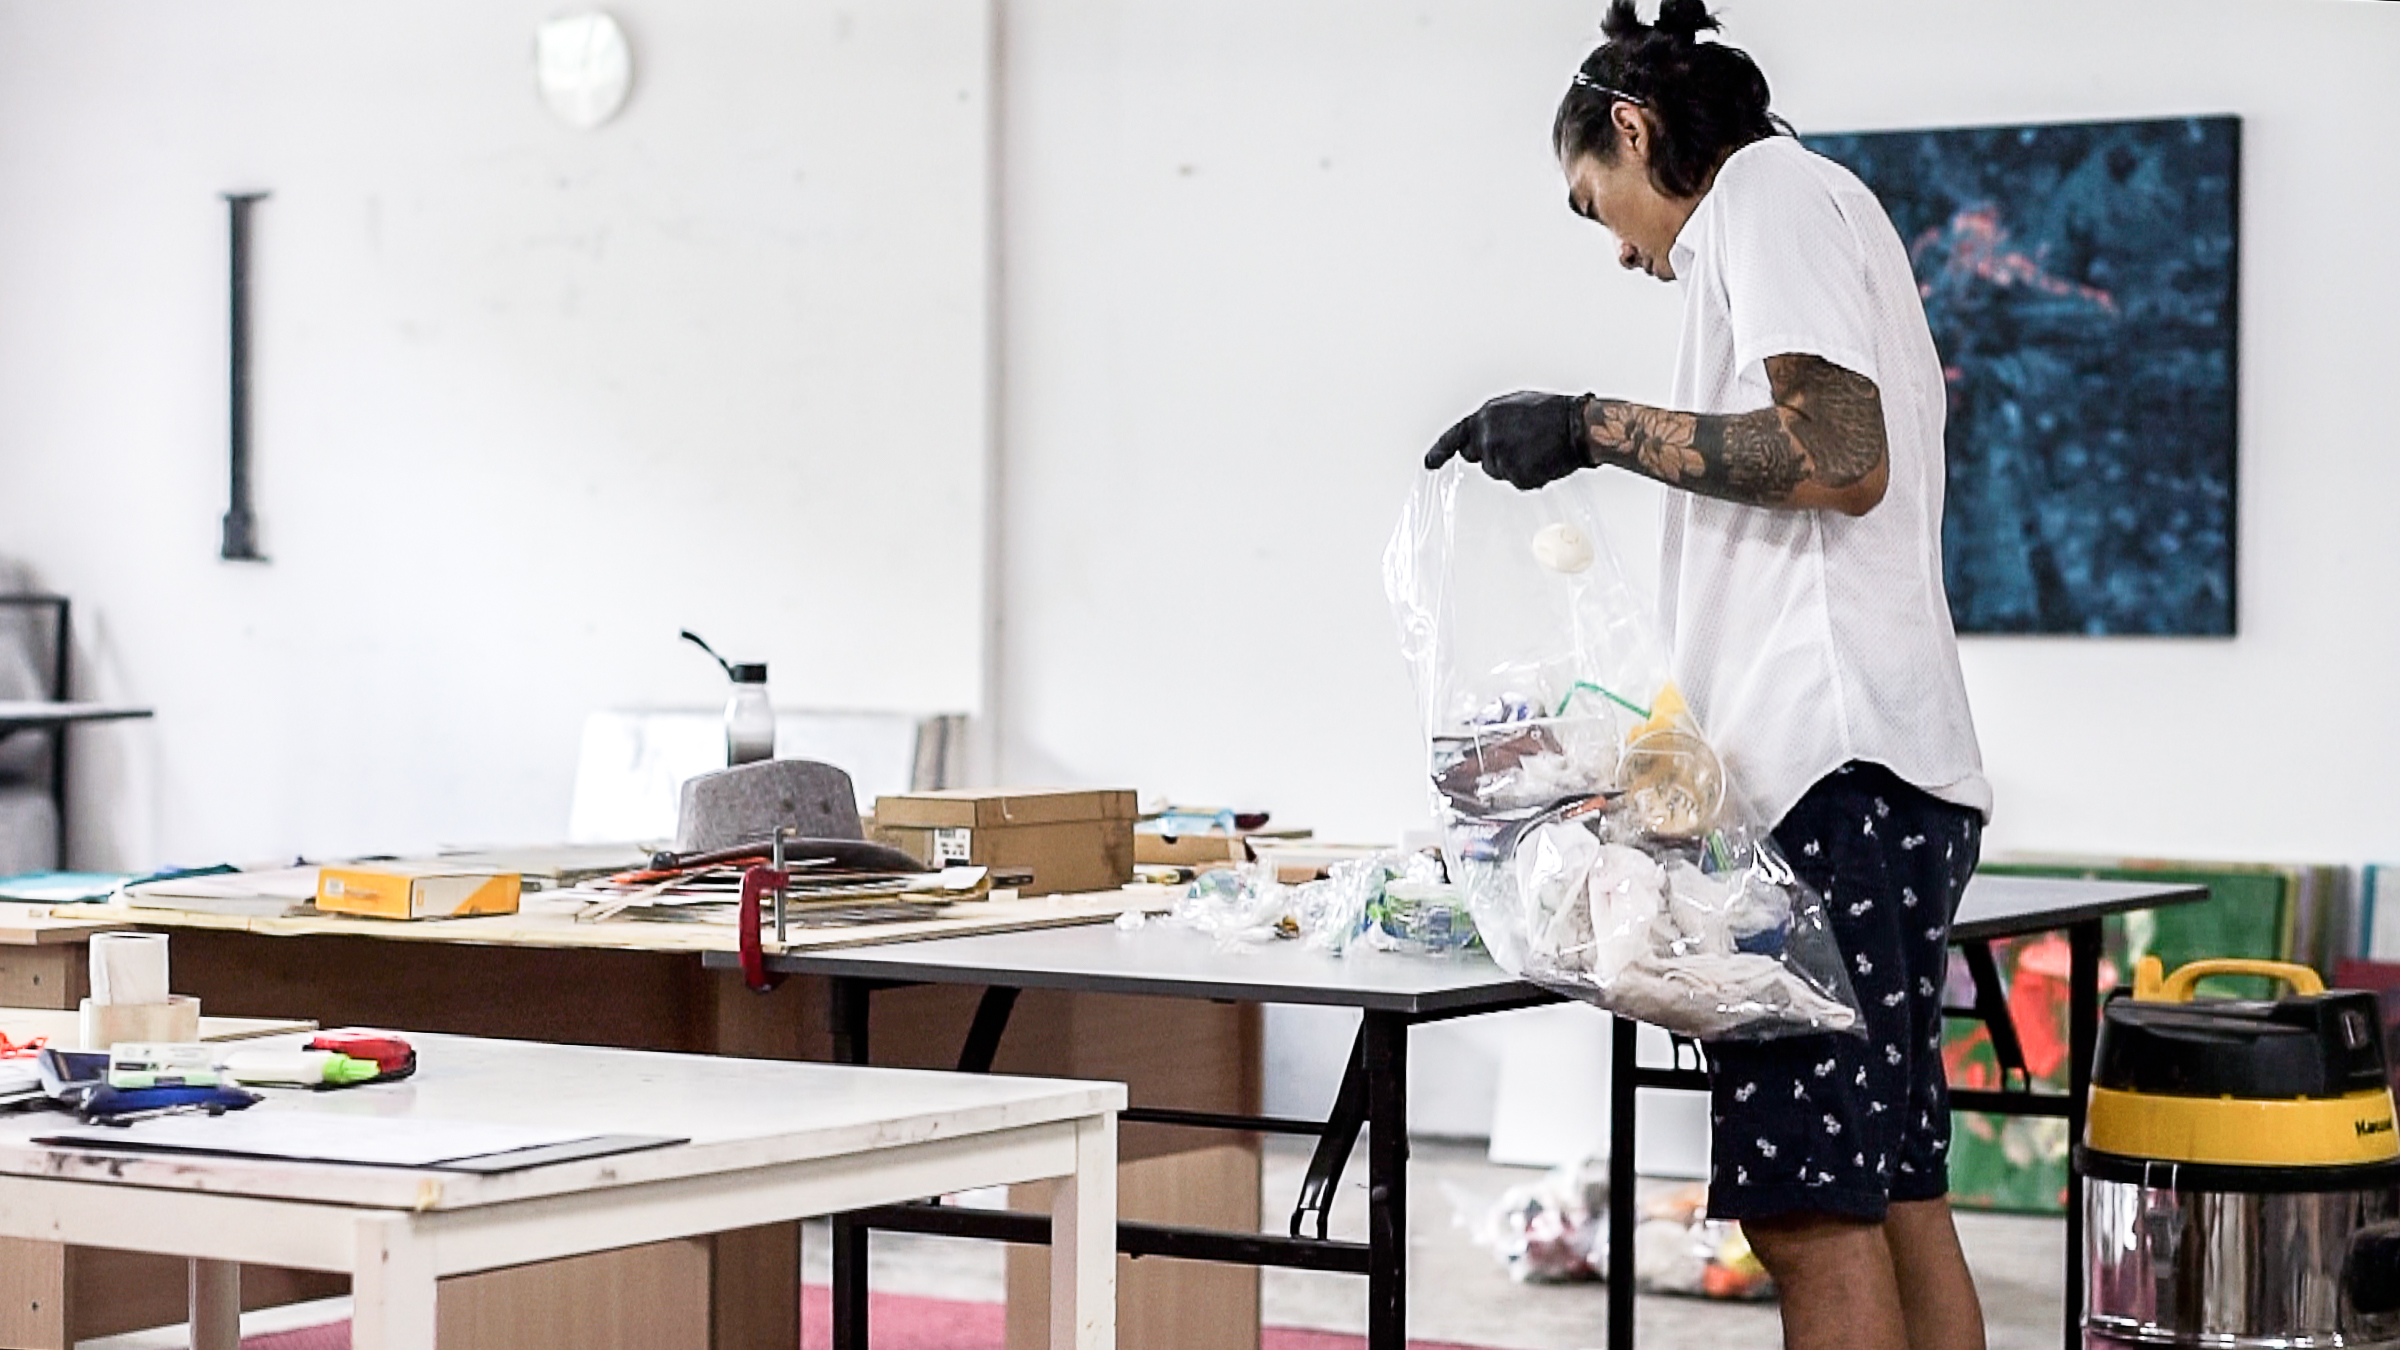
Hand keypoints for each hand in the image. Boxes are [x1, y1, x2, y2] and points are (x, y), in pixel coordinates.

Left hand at [1422, 392, 1593, 488]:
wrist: (1577, 427)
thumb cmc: (1551, 413)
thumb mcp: (1514, 406)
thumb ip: (1492, 422)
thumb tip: (1482, 436)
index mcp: (1485, 417)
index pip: (1454, 437)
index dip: (1439, 451)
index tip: (1429, 464)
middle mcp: (1487, 439)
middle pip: (1476, 457)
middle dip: (1490, 455)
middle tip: (1518, 445)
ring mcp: (1500, 460)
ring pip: (1498, 471)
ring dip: (1513, 465)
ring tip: (1536, 449)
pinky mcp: (1516, 477)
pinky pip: (1517, 482)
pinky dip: (1529, 476)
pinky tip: (1543, 461)